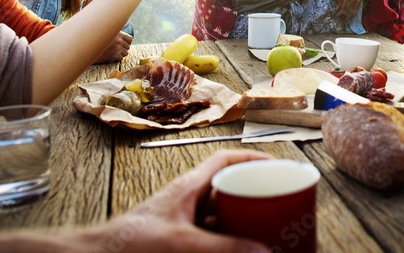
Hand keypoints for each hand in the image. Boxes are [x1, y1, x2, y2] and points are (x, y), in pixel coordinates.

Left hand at [85, 150, 272, 252]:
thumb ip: (221, 247)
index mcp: (188, 187)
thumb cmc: (127, 242)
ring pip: (220, 213)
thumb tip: (259, 250)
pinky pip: (211, 234)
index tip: (276, 166)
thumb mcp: (181, 242)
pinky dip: (227, 239)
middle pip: (228, 187)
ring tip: (264, 228)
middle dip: (252, 193)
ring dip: (241, 219)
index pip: (225, 160)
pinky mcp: (179, 238)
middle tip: (276, 202)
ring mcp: (183, 220)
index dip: (252, 159)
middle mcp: (188, 200)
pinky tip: (237, 249)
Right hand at [94, 32, 132, 63]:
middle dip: (123, 48)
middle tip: (116, 49)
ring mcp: (117, 48)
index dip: (127, 42)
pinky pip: (121, 58)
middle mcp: (119, 41)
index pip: (130, 39)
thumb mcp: (109, 33)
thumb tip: (127, 31)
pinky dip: (117, 58)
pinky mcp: (115, 56)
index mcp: (119, 34)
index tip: (124, 44)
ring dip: (121, 53)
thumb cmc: (100, 41)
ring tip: (113, 52)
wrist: (90, 50)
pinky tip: (111, 55)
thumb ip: (117, 33)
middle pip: (128, 47)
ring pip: (126, 53)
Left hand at [334, 0, 364, 21]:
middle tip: (340, 21)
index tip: (335, 17)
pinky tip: (349, 10)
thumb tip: (337, 8)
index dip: (339, 15)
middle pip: (351, 14)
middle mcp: (356, 0)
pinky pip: (357, 7)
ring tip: (344, 17)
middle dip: (345, 19)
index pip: (343, 10)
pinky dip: (353, 10)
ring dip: (350, 15)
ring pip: (355, 11)